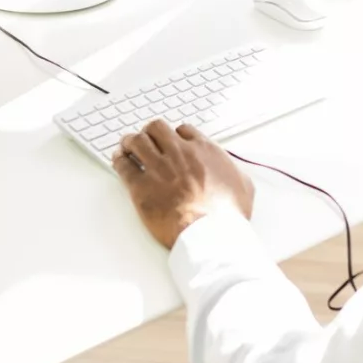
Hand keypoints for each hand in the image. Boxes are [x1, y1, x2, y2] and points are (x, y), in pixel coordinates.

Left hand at [114, 119, 254, 249]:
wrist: (209, 234)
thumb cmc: (226, 215)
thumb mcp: (243, 186)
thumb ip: (234, 172)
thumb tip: (233, 172)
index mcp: (204, 151)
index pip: (184, 130)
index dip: (176, 135)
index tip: (173, 141)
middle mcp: (179, 153)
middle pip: (157, 128)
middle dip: (150, 132)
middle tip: (147, 139)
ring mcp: (158, 168)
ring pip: (137, 141)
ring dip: (131, 141)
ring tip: (127, 145)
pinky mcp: (141, 187)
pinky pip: (124, 166)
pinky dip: (119, 160)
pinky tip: (119, 160)